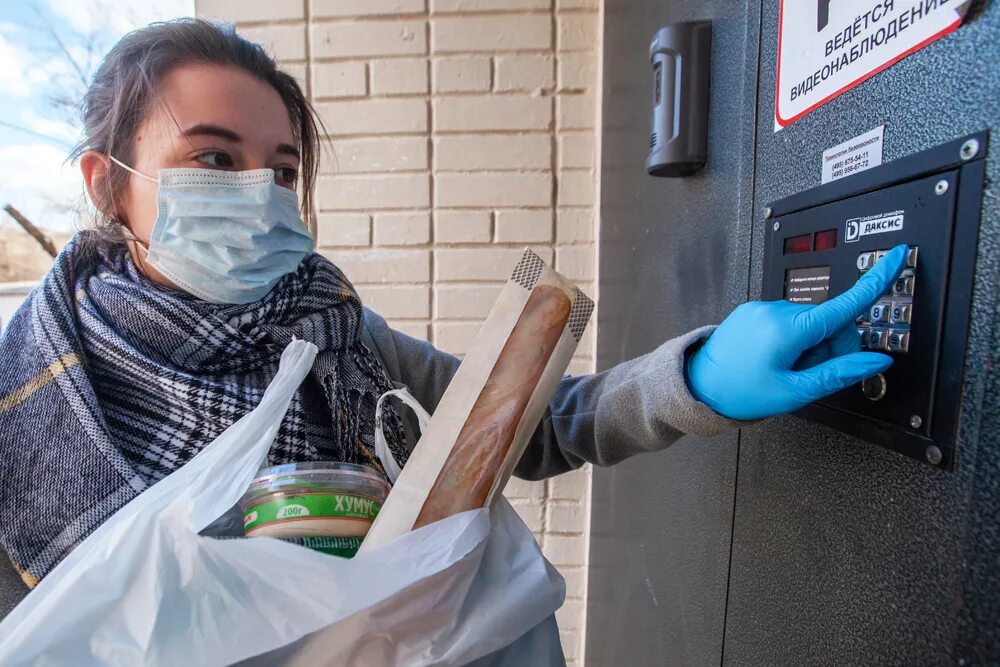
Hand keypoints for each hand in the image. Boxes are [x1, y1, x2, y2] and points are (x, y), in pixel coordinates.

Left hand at [686, 244, 908, 420]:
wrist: (698, 386)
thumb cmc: (740, 392)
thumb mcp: (794, 391)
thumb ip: (838, 373)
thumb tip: (875, 361)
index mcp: (788, 328)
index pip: (844, 303)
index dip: (876, 280)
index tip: (898, 256)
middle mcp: (775, 310)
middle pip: (831, 322)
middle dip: (830, 349)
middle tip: (806, 375)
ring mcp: (763, 308)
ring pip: (811, 323)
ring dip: (809, 347)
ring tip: (784, 369)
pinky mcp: (754, 310)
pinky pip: (789, 321)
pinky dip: (792, 340)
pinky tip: (774, 358)